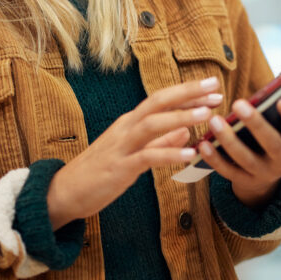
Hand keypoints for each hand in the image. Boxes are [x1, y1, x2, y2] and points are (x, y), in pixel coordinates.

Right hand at [47, 77, 223, 228]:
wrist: (65, 192)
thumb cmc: (100, 172)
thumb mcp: (134, 153)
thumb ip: (160, 142)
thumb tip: (185, 131)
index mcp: (130, 122)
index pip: (161, 100)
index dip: (186, 92)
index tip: (212, 87)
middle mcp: (126, 127)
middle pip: (158, 101)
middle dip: (187, 92)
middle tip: (215, 87)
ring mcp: (121, 146)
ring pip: (153, 124)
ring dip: (180, 117)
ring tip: (206, 114)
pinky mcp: (119, 168)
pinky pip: (147, 157)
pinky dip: (169, 154)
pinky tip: (190, 154)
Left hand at [198, 97, 280, 208]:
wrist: (268, 170)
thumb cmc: (274, 133)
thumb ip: (276, 108)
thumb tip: (272, 86)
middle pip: (272, 144)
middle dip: (256, 124)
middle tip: (238, 103)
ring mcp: (266, 174)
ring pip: (247, 159)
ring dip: (229, 140)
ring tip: (214, 120)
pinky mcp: (246, 182)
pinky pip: (229, 171)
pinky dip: (215, 158)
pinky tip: (203, 144)